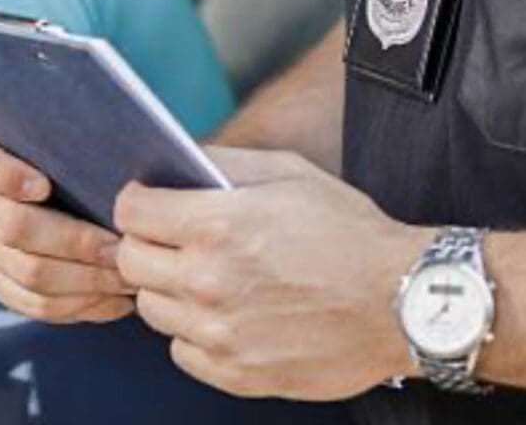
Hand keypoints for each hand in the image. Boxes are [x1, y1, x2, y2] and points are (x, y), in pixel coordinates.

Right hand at [0, 132, 134, 322]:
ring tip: (125, 274)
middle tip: (117, 245)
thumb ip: (79, 136)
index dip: (1, 174)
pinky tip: (114, 297)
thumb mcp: (77, 136)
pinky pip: (36, 304)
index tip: (42, 184)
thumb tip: (111, 140)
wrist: (82, 192)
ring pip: (29, 274)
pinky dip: (81, 305)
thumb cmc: (83, 157)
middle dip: (72, 240)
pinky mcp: (4, 282)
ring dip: (85, 279)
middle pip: (12, 226)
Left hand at [113, 147, 431, 400]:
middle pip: (129, 261)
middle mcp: (207, 280)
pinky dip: (192, 334)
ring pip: (150, 308)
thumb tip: (175, 160)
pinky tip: (222, 314)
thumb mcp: (286, 173)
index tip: (147, 204)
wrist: (403, 300)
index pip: (129, 212)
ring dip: (167, 289)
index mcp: (214, 225)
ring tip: (202, 277)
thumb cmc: (347, 231)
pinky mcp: (237, 373)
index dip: (136, 203)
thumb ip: (220, 163)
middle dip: (143, 244)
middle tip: (171, 240)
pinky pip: (181, 352)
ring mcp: (220, 332)